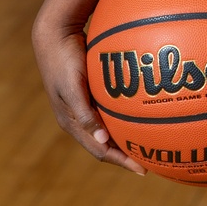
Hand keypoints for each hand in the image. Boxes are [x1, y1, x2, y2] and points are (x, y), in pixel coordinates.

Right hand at [32, 12, 145, 175]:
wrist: (55, 35)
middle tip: (151, 159)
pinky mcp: (90, 92)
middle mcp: (79, 118)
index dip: (121, 161)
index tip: (142, 170)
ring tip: (148, 141)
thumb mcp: (73, 87)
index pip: (99, 150)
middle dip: (126, 154)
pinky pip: (110, 110)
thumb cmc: (64, 60)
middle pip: (105, 143)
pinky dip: (124, 116)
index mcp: (71, 122)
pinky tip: (141, 112)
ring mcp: (84, 105)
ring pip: (108, 128)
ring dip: (126, 136)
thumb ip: (84, 113)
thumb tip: (102, 140)